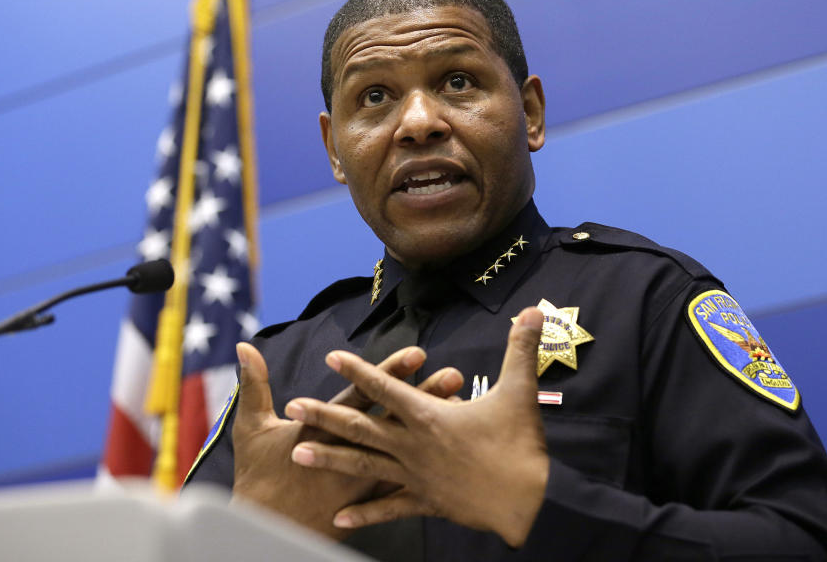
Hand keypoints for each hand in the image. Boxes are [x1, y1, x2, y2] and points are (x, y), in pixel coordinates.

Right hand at [230, 341, 462, 538]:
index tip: (417, 354)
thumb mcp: (251, 427)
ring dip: (433, 431)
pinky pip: (403, 486)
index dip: (390, 373)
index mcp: (324, 428)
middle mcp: (350, 451)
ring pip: (406, 450)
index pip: (364, 394)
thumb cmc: (258, 476)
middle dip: (425, 396)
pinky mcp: (367, 501)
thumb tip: (244, 346)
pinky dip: (427, 470)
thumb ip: (254, 384)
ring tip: (462, 411)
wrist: (264, 529)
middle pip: (394, 419)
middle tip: (454, 376)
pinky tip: (452, 459)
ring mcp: (362, 479)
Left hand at [285, 307, 549, 546]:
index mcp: (429, 417)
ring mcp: (415, 477)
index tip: (330, 357)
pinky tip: (338, 518)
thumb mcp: (521, 392)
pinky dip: (364, 513)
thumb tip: (534, 308)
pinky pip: (388, 508)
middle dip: (323, 415)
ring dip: (328, 458)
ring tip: (296, 453)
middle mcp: (412, 446)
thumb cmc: (521, 446)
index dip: (358, 370)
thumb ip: (520, 349)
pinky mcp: (425, 503)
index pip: (386, 388)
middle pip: (360, 427)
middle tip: (292, 406)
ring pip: (363, 466)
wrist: (529, 504)